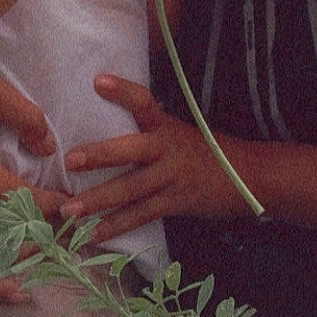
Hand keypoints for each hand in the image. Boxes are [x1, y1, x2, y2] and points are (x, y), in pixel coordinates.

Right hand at [0, 75, 66, 300]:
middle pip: (20, 236)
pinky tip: (18, 293)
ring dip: (28, 254)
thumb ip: (27, 116)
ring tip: (52, 249)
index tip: (73, 203)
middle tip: (69, 228)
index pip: (34, 207)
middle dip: (49, 232)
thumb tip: (50, 151)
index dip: (58, 207)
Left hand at [58, 75, 250, 239]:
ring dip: (97, 200)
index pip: (144, 102)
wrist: (248, 175)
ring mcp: (171, 177)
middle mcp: (167, 148)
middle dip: (100, 155)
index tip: (98, 81)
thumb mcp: (180, 130)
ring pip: (130, 189)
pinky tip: (94, 234)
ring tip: (69, 209)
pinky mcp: (176, 202)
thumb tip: (107, 123)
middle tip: (70, 160)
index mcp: (167, 126)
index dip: (123, 91)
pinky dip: (117, 225)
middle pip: (131, 150)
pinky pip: (141, 215)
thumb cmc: (207, 150)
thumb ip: (150, 128)